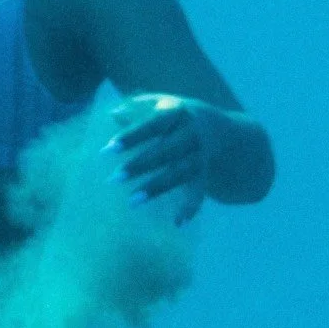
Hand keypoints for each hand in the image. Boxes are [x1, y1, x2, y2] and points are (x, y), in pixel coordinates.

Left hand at [112, 94, 216, 220]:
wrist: (219, 128)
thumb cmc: (174, 116)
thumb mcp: (159, 104)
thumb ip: (136, 107)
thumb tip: (112, 114)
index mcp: (177, 111)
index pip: (152, 124)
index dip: (131, 136)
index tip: (109, 150)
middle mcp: (192, 132)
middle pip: (166, 150)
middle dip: (140, 165)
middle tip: (113, 179)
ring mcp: (201, 152)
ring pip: (180, 172)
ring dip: (156, 188)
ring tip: (132, 202)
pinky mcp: (205, 171)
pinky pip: (199, 189)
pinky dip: (191, 206)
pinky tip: (178, 223)